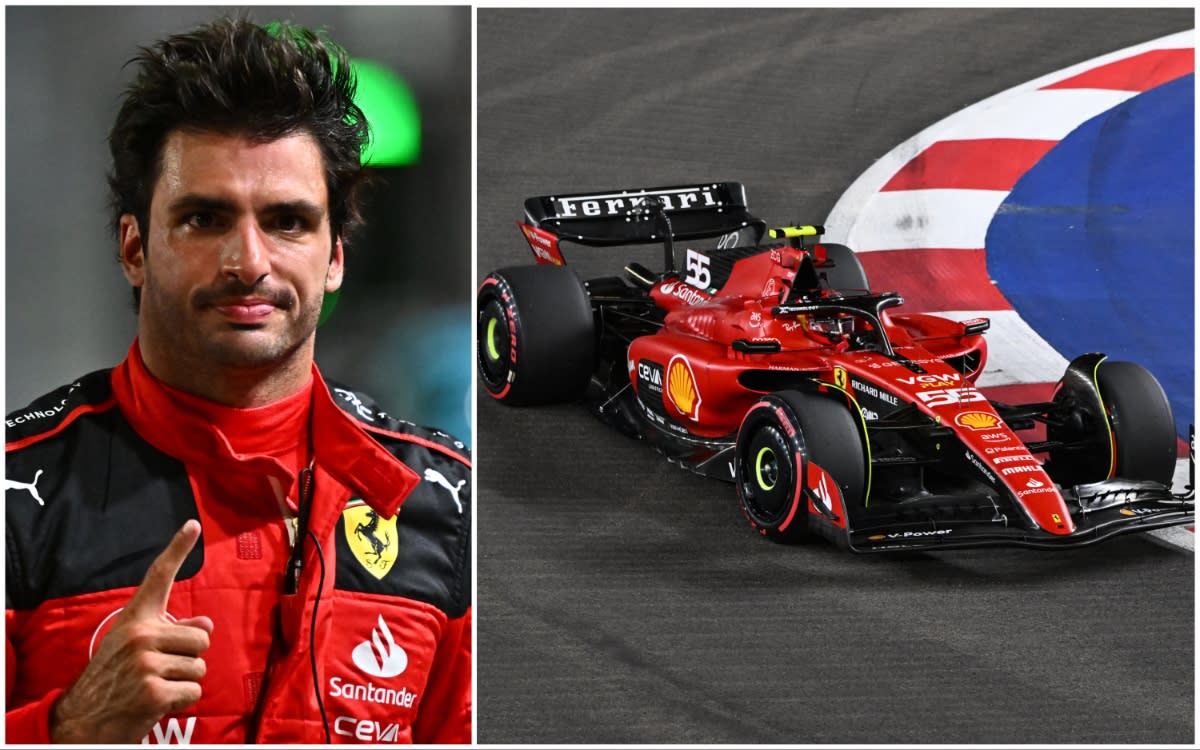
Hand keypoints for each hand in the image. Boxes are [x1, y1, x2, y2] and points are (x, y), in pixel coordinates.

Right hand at [50, 520, 213, 743]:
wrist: (82, 720)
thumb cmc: (115, 681)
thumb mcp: (137, 650)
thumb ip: (172, 634)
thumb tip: (205, 626)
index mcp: (135, 620)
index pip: (158, 577)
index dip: (177, 549)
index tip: (192, 524)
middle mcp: (140, 635)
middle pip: (201, 640)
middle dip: (189, 659)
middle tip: (159, 672)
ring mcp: (145, 663)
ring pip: (200, 667)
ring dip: (183, 682)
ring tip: (154, 687)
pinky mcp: (152, 691)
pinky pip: (193, 691)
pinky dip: (181, 702)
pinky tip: (156, 703)